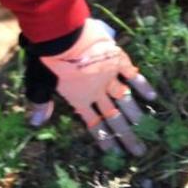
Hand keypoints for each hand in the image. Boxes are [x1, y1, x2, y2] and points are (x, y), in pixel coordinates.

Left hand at [25, 18, 156, 157]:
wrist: (62, 37)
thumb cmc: (47, 61)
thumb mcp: (39, 83)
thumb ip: (41, 103)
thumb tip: (35, 123)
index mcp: (79, 98)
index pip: (92, 123)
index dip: (103, 137)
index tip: (114, 151)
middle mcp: (97, 91)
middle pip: (114, 117)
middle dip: (126, 135)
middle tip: (139, 151)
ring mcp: (109, 76)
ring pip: (125, 98)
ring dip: (135, 113)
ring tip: (145, 126)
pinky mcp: (117, 59)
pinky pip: (132, 74)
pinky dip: (141, 84)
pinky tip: (152, 96)